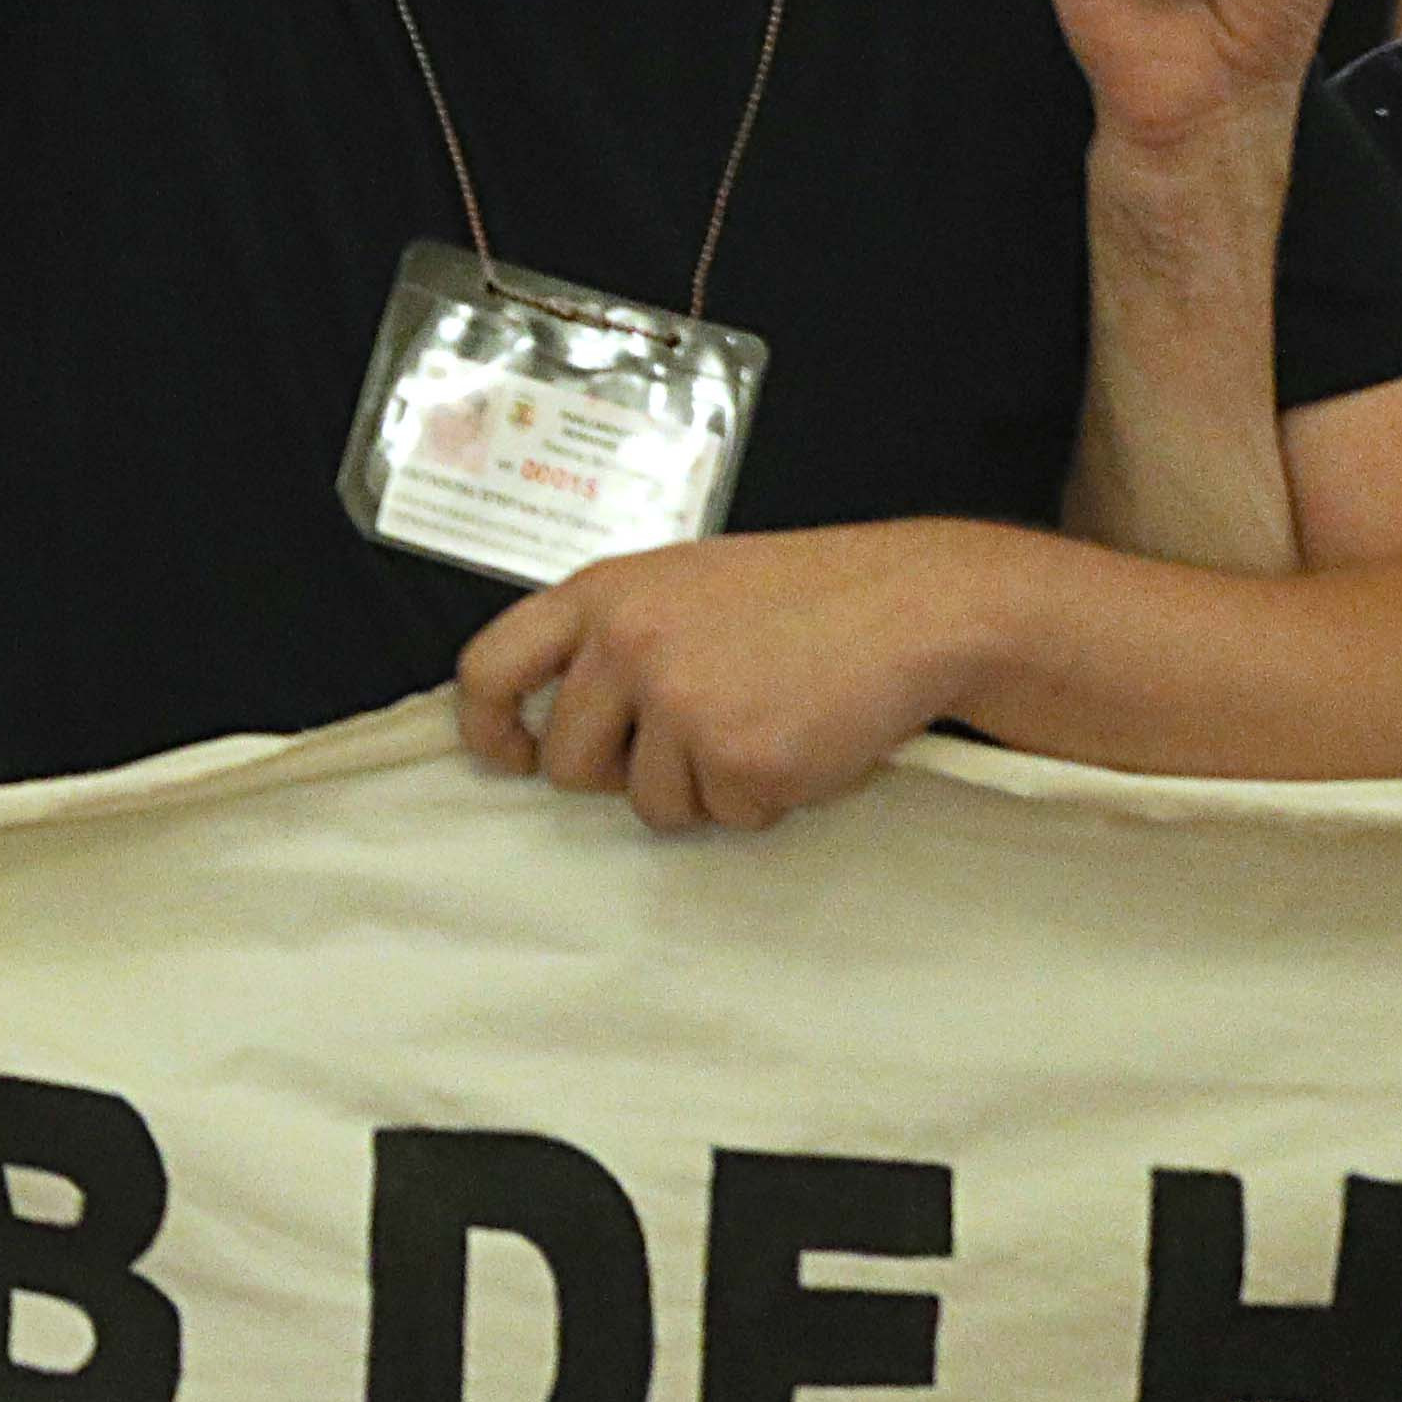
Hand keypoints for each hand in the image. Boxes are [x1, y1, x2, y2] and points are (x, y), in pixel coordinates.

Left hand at [450, 523, 1009, 830]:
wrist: (914, 607)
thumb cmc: (806, 596)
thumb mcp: (683, 584)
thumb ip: (613, 635)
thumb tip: (556, 712)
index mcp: (602, 595)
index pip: (489, 667)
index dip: (487, 726)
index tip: (510, 756)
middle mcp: (626, 646)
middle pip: (568, 762)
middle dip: (622, 773)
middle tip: (692, 743)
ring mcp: (679, 704)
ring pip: (649, 804)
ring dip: (703, 789)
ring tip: (763, 726)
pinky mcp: (737, 759)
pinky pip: (728, 817)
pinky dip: (765, 798)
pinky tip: (801, 742)